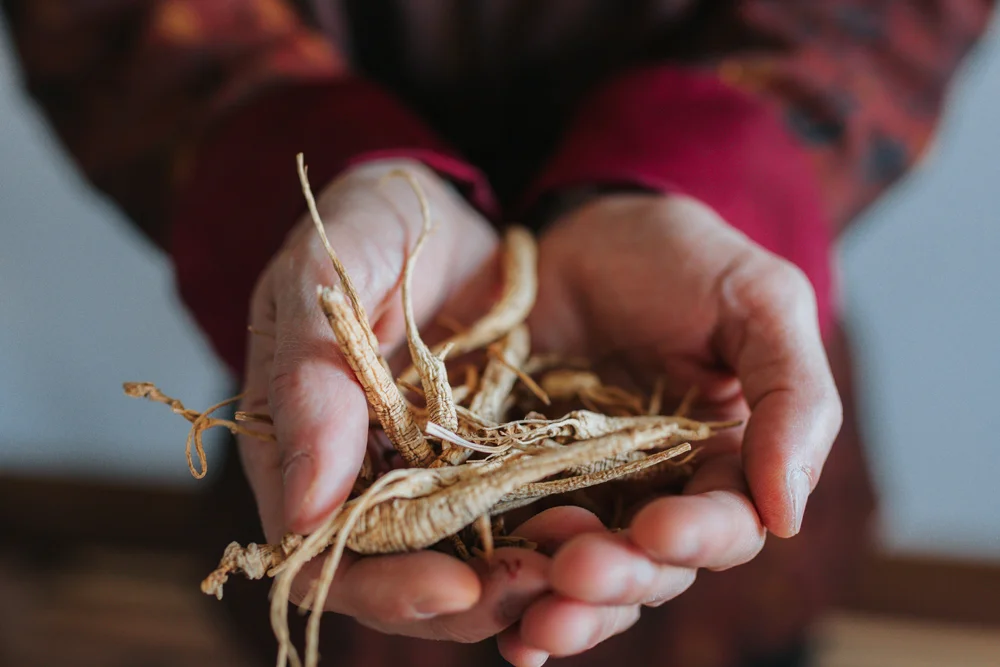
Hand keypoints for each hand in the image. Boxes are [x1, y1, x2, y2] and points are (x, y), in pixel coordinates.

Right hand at [239, 159, 548, 641]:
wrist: (444, 210)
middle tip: (535, 589)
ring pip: (465, 562)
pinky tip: (597, 531)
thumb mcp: (322, 280)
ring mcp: (428, 476)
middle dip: (465, 597)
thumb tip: (304, 517)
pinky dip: (551, 536)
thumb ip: (306, 387)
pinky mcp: (487, 462)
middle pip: (399, 581)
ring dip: (519, 580)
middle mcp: (362, 480)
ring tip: (579, 566)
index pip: (323, 557)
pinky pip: (514, 519)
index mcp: (302, 450)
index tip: (451, 585)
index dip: (381, 588)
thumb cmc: (365, 228)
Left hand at [499, 193, 841, 663]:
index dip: (700, 538)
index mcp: (725, 461)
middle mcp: (660, 491)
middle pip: (653, 569)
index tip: (660, 525)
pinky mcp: (521, 484)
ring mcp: (588, 493)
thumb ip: (794, 399)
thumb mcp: (759, 303)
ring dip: (566, 606)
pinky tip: (506, 635)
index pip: (728, 528)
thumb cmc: (679, 258)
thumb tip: (788, 515)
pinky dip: (515, 597)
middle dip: (619, 580)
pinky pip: (521, 552)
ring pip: (590, 577)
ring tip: (534, 614)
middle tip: (575, 570)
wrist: (579, 229)